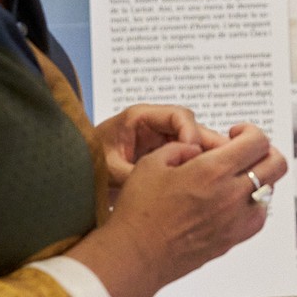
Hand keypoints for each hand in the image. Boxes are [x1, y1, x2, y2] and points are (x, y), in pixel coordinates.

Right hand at [69, 123, 285, 296]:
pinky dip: (252, 204)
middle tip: (245, 152)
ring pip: (270, 191)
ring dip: (258, 178)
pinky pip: (258, 217)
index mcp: (212, 171)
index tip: (236, 133)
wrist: (135, 256)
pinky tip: (231, 201)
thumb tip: (198, 149)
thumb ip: (181, 147)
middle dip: (265, 151)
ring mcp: (236, 221)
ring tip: (234, 178)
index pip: (258, 142)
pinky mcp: (232, 240)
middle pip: (276, 165)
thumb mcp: (152, 162)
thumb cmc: (138, 212)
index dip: (251, 131)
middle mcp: (232, 195)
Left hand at [93, 104, 224, 186]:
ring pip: (194, 142)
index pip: (177, 115)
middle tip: (222, 163)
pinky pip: (187, 156)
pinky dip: (198, 166)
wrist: (74, 177)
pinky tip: (207, 181)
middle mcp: (155, 125)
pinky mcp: (164, 154)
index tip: (194, 152)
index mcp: (139, 118)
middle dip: (207, 145)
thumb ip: (139, 173)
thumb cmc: (87, 167)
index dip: (191, 132)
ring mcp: (161, 139)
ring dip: (205, 157)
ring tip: (219, 175)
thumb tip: (167, 179)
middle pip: (191, 127)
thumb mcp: (111, 172)